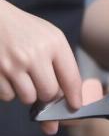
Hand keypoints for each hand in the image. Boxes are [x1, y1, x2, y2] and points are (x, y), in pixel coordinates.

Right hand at [0, 0, 81, 133]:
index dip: (74, 97)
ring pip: (28, 98)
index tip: (74, 106)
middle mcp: (34, 54)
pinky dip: (8, 90)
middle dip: (45, 93)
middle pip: (49, 94)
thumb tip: (68, 100)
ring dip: (26, 92)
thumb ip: (61, 65)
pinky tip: (6, 74)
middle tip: (37, 81)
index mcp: (53, 43)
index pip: (71, 80)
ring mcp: (13, 63)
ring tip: (20, 75)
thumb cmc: (22, 29)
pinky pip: (8, 96)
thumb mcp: (47, 37)